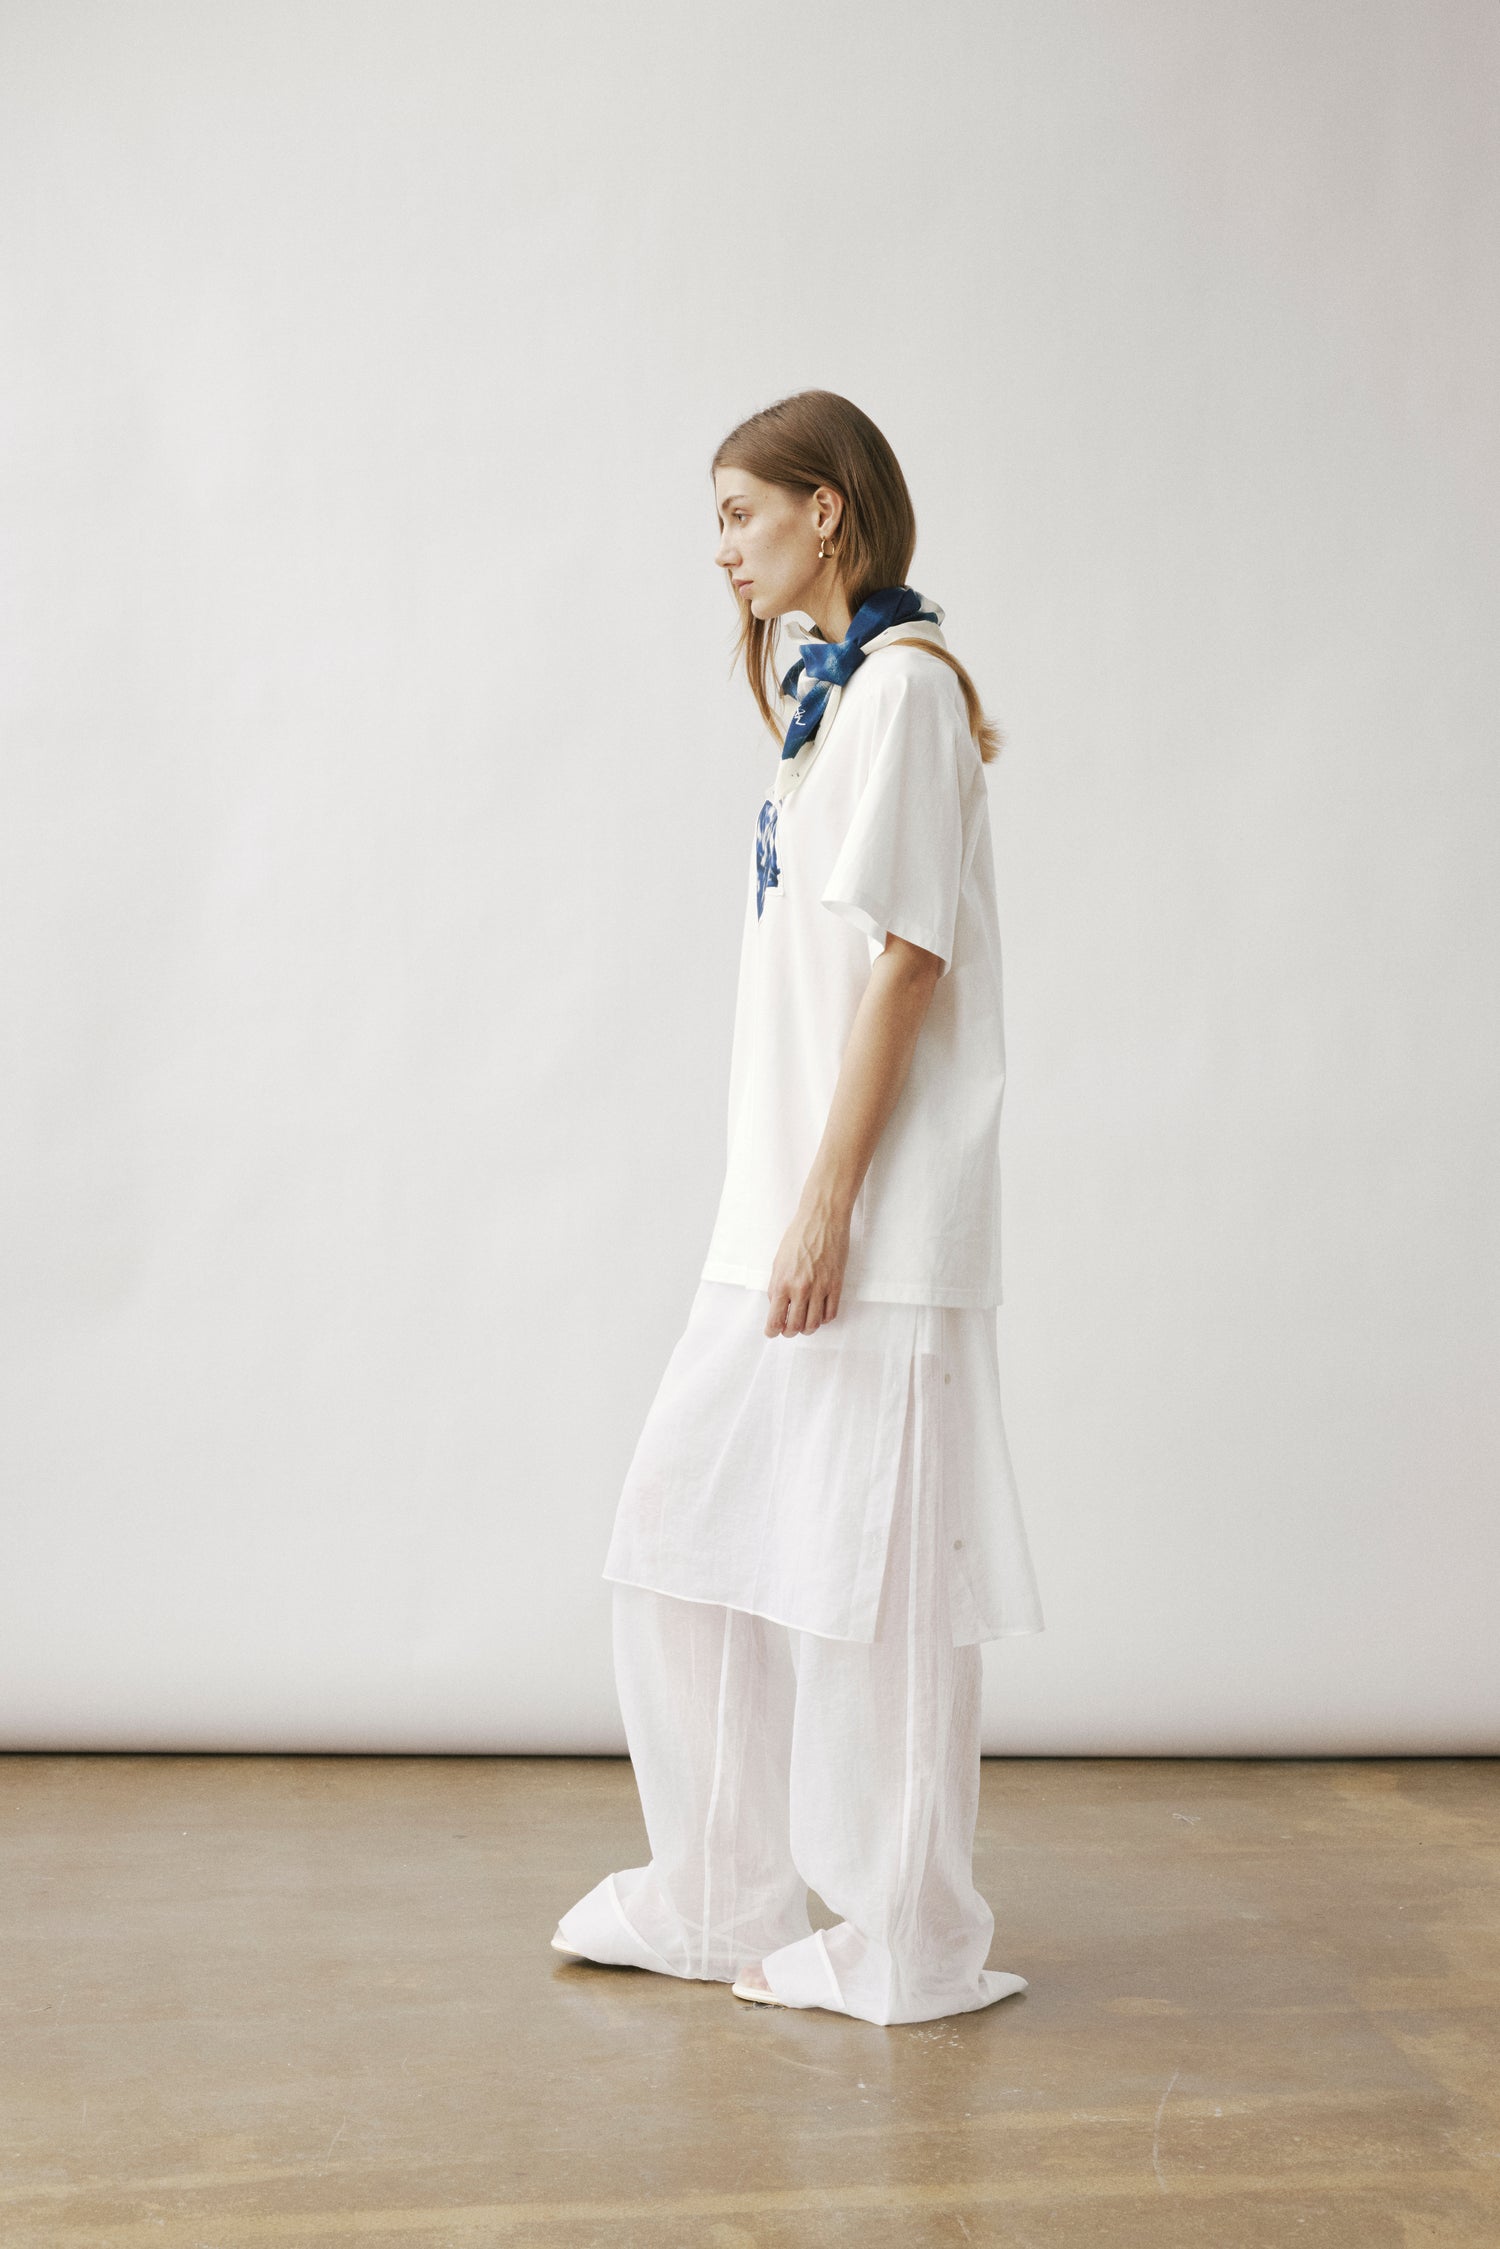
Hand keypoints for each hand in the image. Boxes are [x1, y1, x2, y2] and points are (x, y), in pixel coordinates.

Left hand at [765, 1196, 848, 1336]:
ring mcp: (820, 1288)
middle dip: (789, 1332)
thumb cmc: (798, 1236)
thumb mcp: (778, 1261)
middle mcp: (801, 1289)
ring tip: (804, 1324)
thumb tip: (777, 1305)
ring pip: (814, 1324)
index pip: (775, 1320)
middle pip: (795, 1327)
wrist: (822, 1219)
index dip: (772, 1331)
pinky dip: (824, 1319)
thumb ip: (777, 1285)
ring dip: (807, 1329)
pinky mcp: (836, 1285)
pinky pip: (831, 1313)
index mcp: (782, 1283)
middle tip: (788, 1330)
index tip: (772, 1332)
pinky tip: (820, 1314)